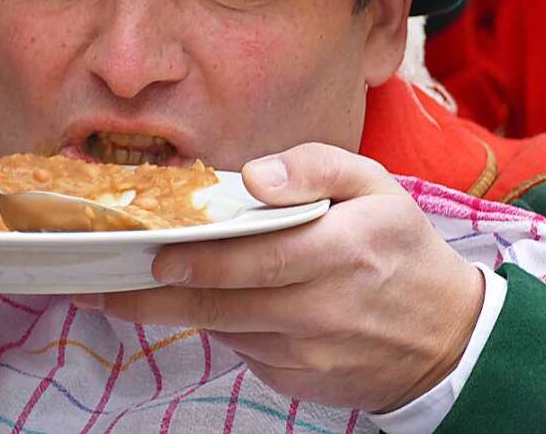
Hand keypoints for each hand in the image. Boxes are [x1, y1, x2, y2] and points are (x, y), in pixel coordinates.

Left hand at [72, 144, 483, 412]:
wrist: (442, 337)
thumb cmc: (400, 249)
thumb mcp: (375, 186)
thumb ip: (316, 166)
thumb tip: (253, 176)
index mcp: (342, 251)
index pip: (256, 258)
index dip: (199, 261)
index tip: (152, 257)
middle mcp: (321, 309)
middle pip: (223, 305)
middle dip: (155, 300)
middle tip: (103, 288)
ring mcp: (308, 353)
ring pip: (226, 329)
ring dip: (177, 314)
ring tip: (125, 295)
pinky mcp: (299, 379)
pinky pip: (244, 350)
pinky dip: (220, 327)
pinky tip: (201, 306)